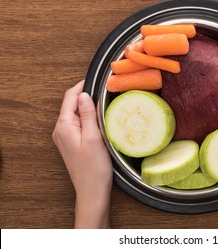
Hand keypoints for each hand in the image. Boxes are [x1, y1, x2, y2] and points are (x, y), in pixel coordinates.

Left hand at [52, 81, 112, 227]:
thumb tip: (84, 95)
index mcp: (64, 126)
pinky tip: (100, 121)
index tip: (95, 80)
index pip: (70, 97)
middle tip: (104, 93)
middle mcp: (61, 130)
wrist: (92, 190)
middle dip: (86, 96)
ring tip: (104, 106)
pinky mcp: (71, 142)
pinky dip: (88, 118)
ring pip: (76, 113)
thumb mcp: (94, 137)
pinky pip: (78, 123)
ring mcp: (65, 136)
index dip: (82, 86)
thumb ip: (88, 114)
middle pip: (72, 104)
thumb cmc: (94, 168)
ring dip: (88, 107)